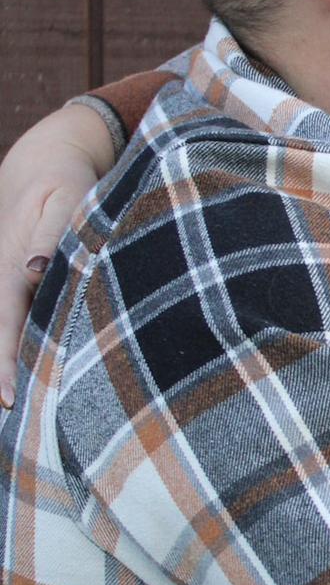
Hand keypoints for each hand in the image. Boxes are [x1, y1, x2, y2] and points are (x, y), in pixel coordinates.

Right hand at [0, 104, 112, 407]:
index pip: (3, 326)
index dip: (5, 365)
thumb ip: (54, 234)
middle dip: (7, 379)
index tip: (10, 401)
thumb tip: (36, 268)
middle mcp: (6, 280)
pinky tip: (38, 383)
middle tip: (18, 425)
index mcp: (10, 267)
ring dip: (17, 369)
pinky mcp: (25, 284)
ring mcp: (13, 283)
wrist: (50, 160)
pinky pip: (21, 323)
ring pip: (11, 334)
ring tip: (29, 422)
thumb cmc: (67, 181)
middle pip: (3, 339)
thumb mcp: (65, 197)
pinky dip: (26, 350)